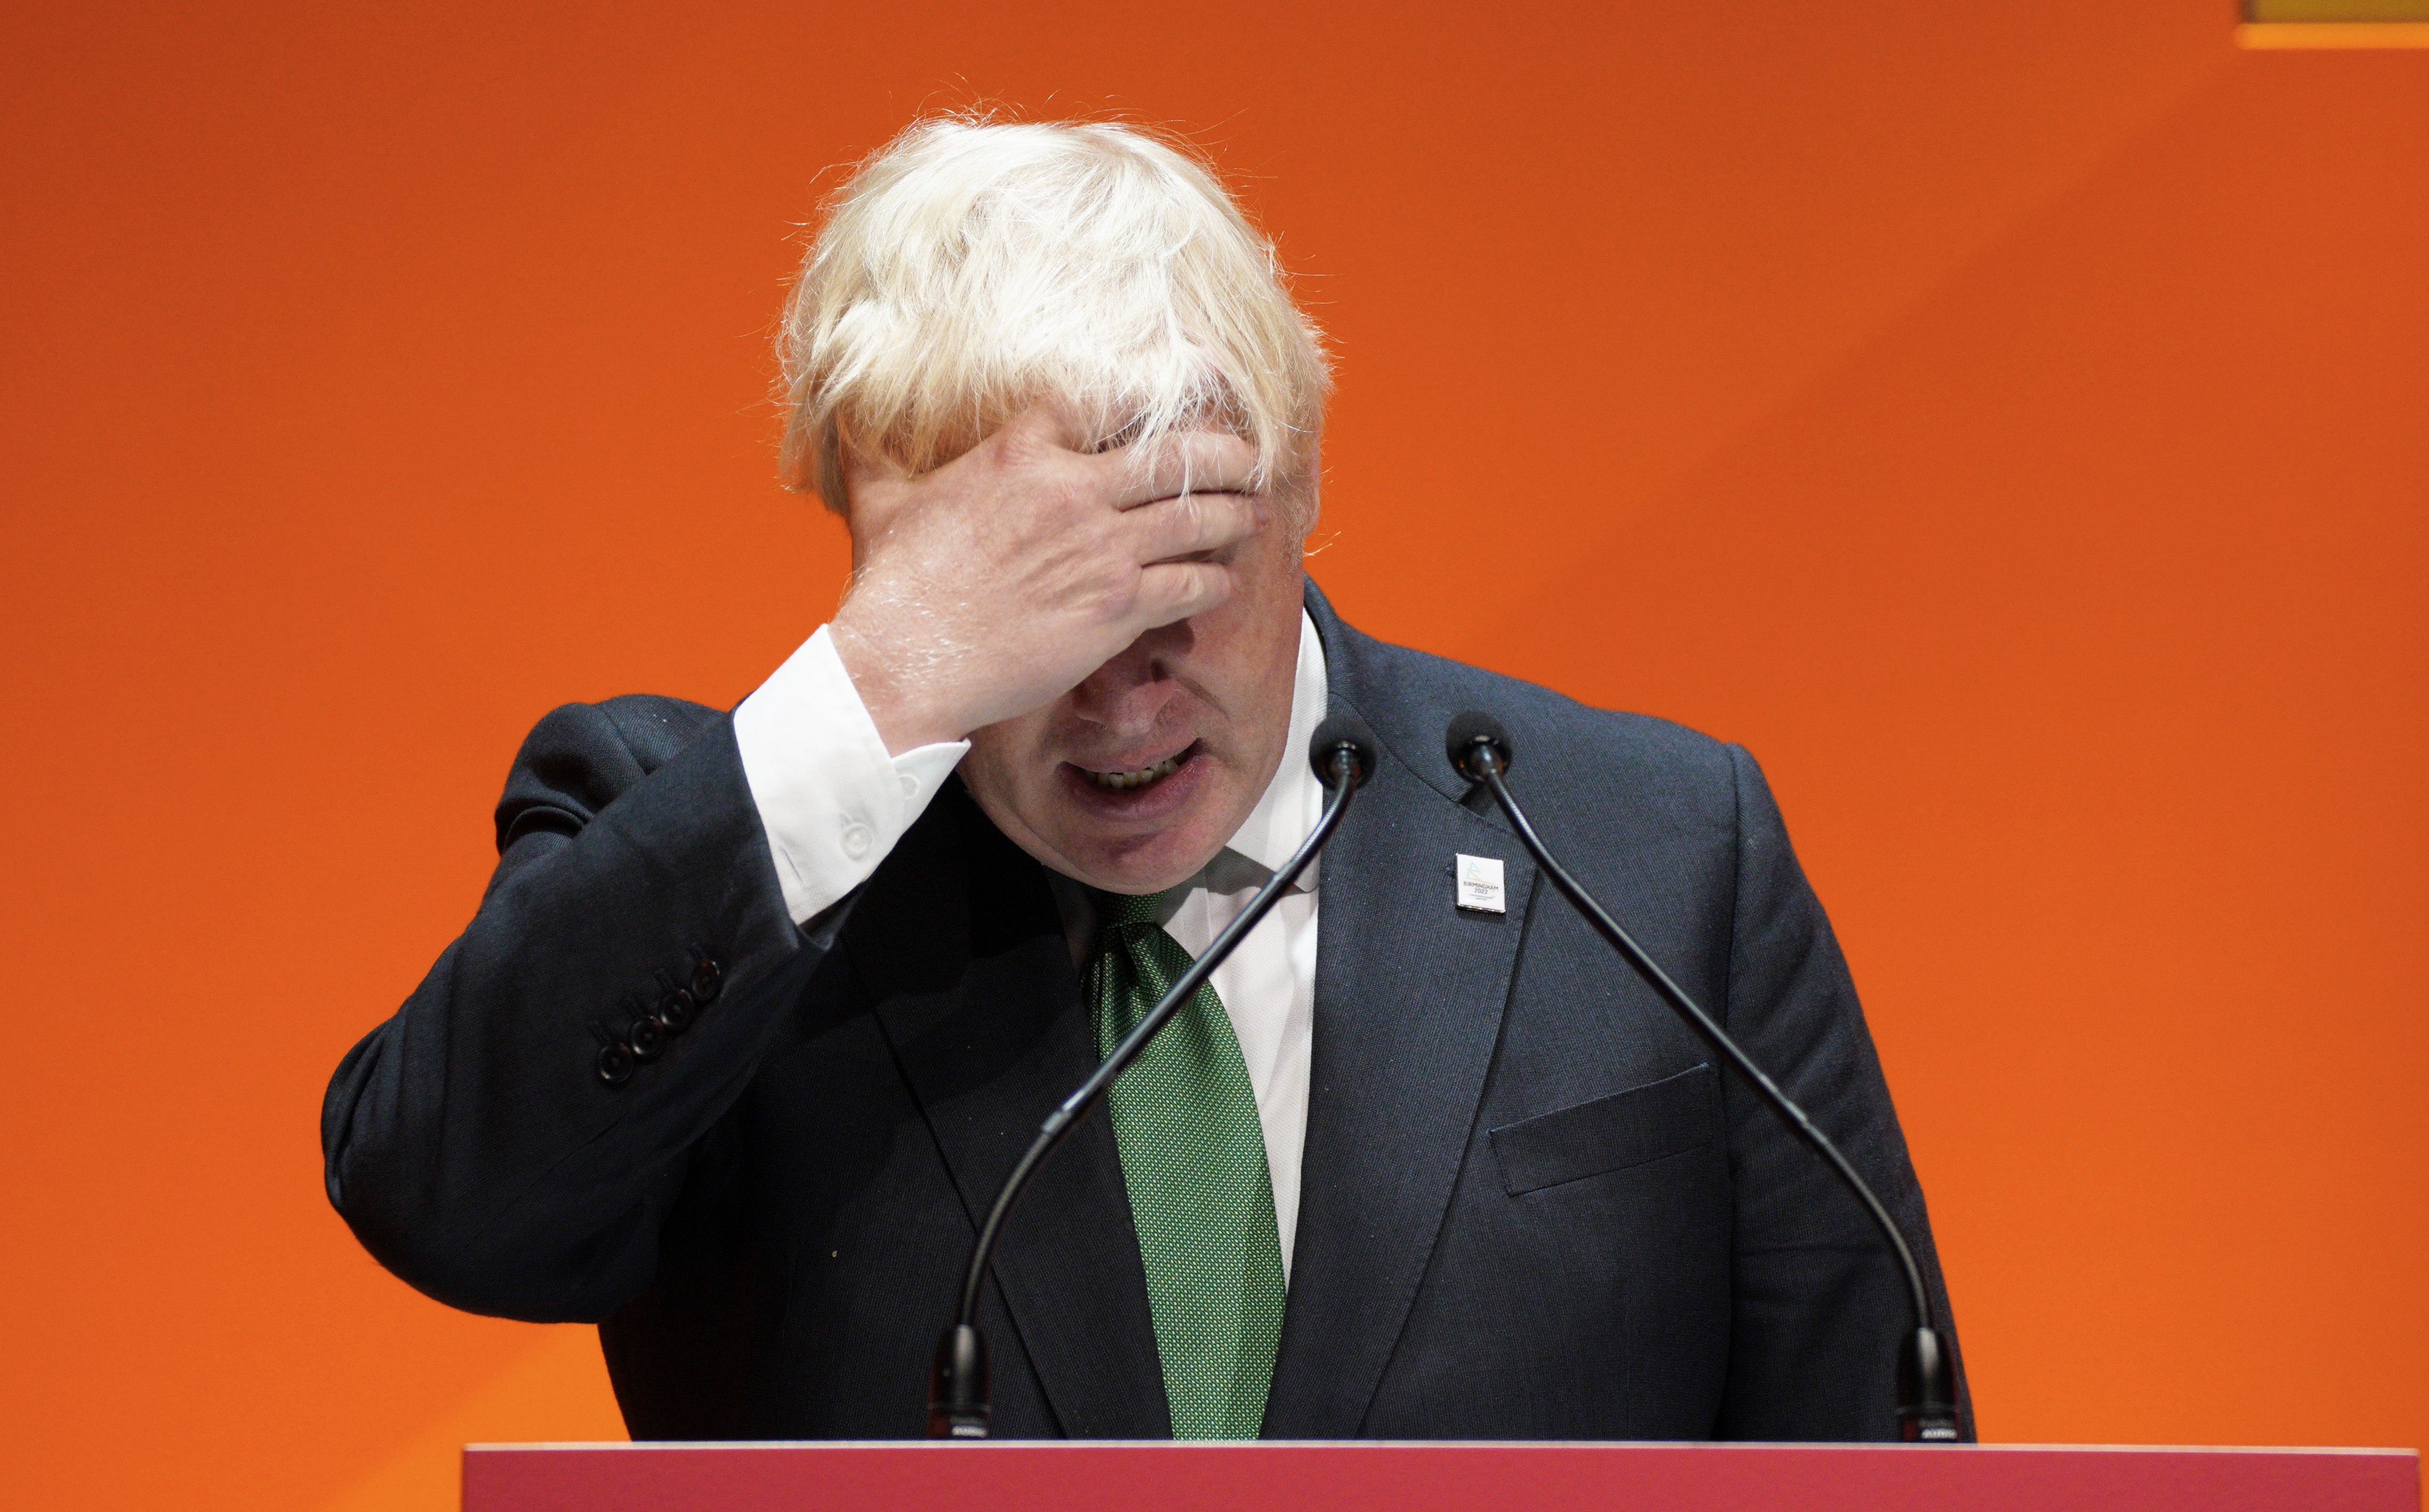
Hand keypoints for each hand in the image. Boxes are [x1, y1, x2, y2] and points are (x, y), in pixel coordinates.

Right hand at [827, 406, 1265, 752]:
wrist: (905, 663)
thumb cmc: (892, 586)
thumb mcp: (881, 502)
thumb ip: (872, 453)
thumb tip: (838, 419)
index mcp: (1020, 454)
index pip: (1104, 398)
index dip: (1155, 388)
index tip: (1187, 384)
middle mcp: (1072, 492)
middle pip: (1177, 453)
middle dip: (1225, 452)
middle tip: (1249, 456)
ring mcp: (1101, 551)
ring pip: (1198, 516)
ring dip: (1236, 514)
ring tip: (1255, 513)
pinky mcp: (1117, 609)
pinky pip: (1191, 584)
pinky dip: (1216, 581)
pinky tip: (1224, 581)